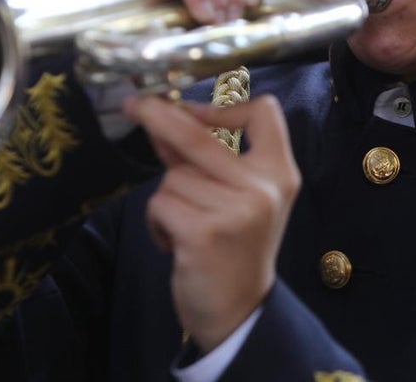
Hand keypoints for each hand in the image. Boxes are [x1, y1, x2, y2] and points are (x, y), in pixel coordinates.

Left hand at [130, 93, 299, 351]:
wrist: (240, 312)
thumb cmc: (235, 249)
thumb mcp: (236, 198)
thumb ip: (207, 159)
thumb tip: (167, 118)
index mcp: (280, 172)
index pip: (264, 112)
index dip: (223, 106)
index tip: (192, 110)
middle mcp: (264, 186)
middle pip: (198, 133)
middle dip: (159, 115)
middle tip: (134, 103)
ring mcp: (236, 209)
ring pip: (173, 176)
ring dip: (167, 199)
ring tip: (185, 226)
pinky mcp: (204, 233)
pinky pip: (160, 203)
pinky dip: (157, 222)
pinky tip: (175, 242)